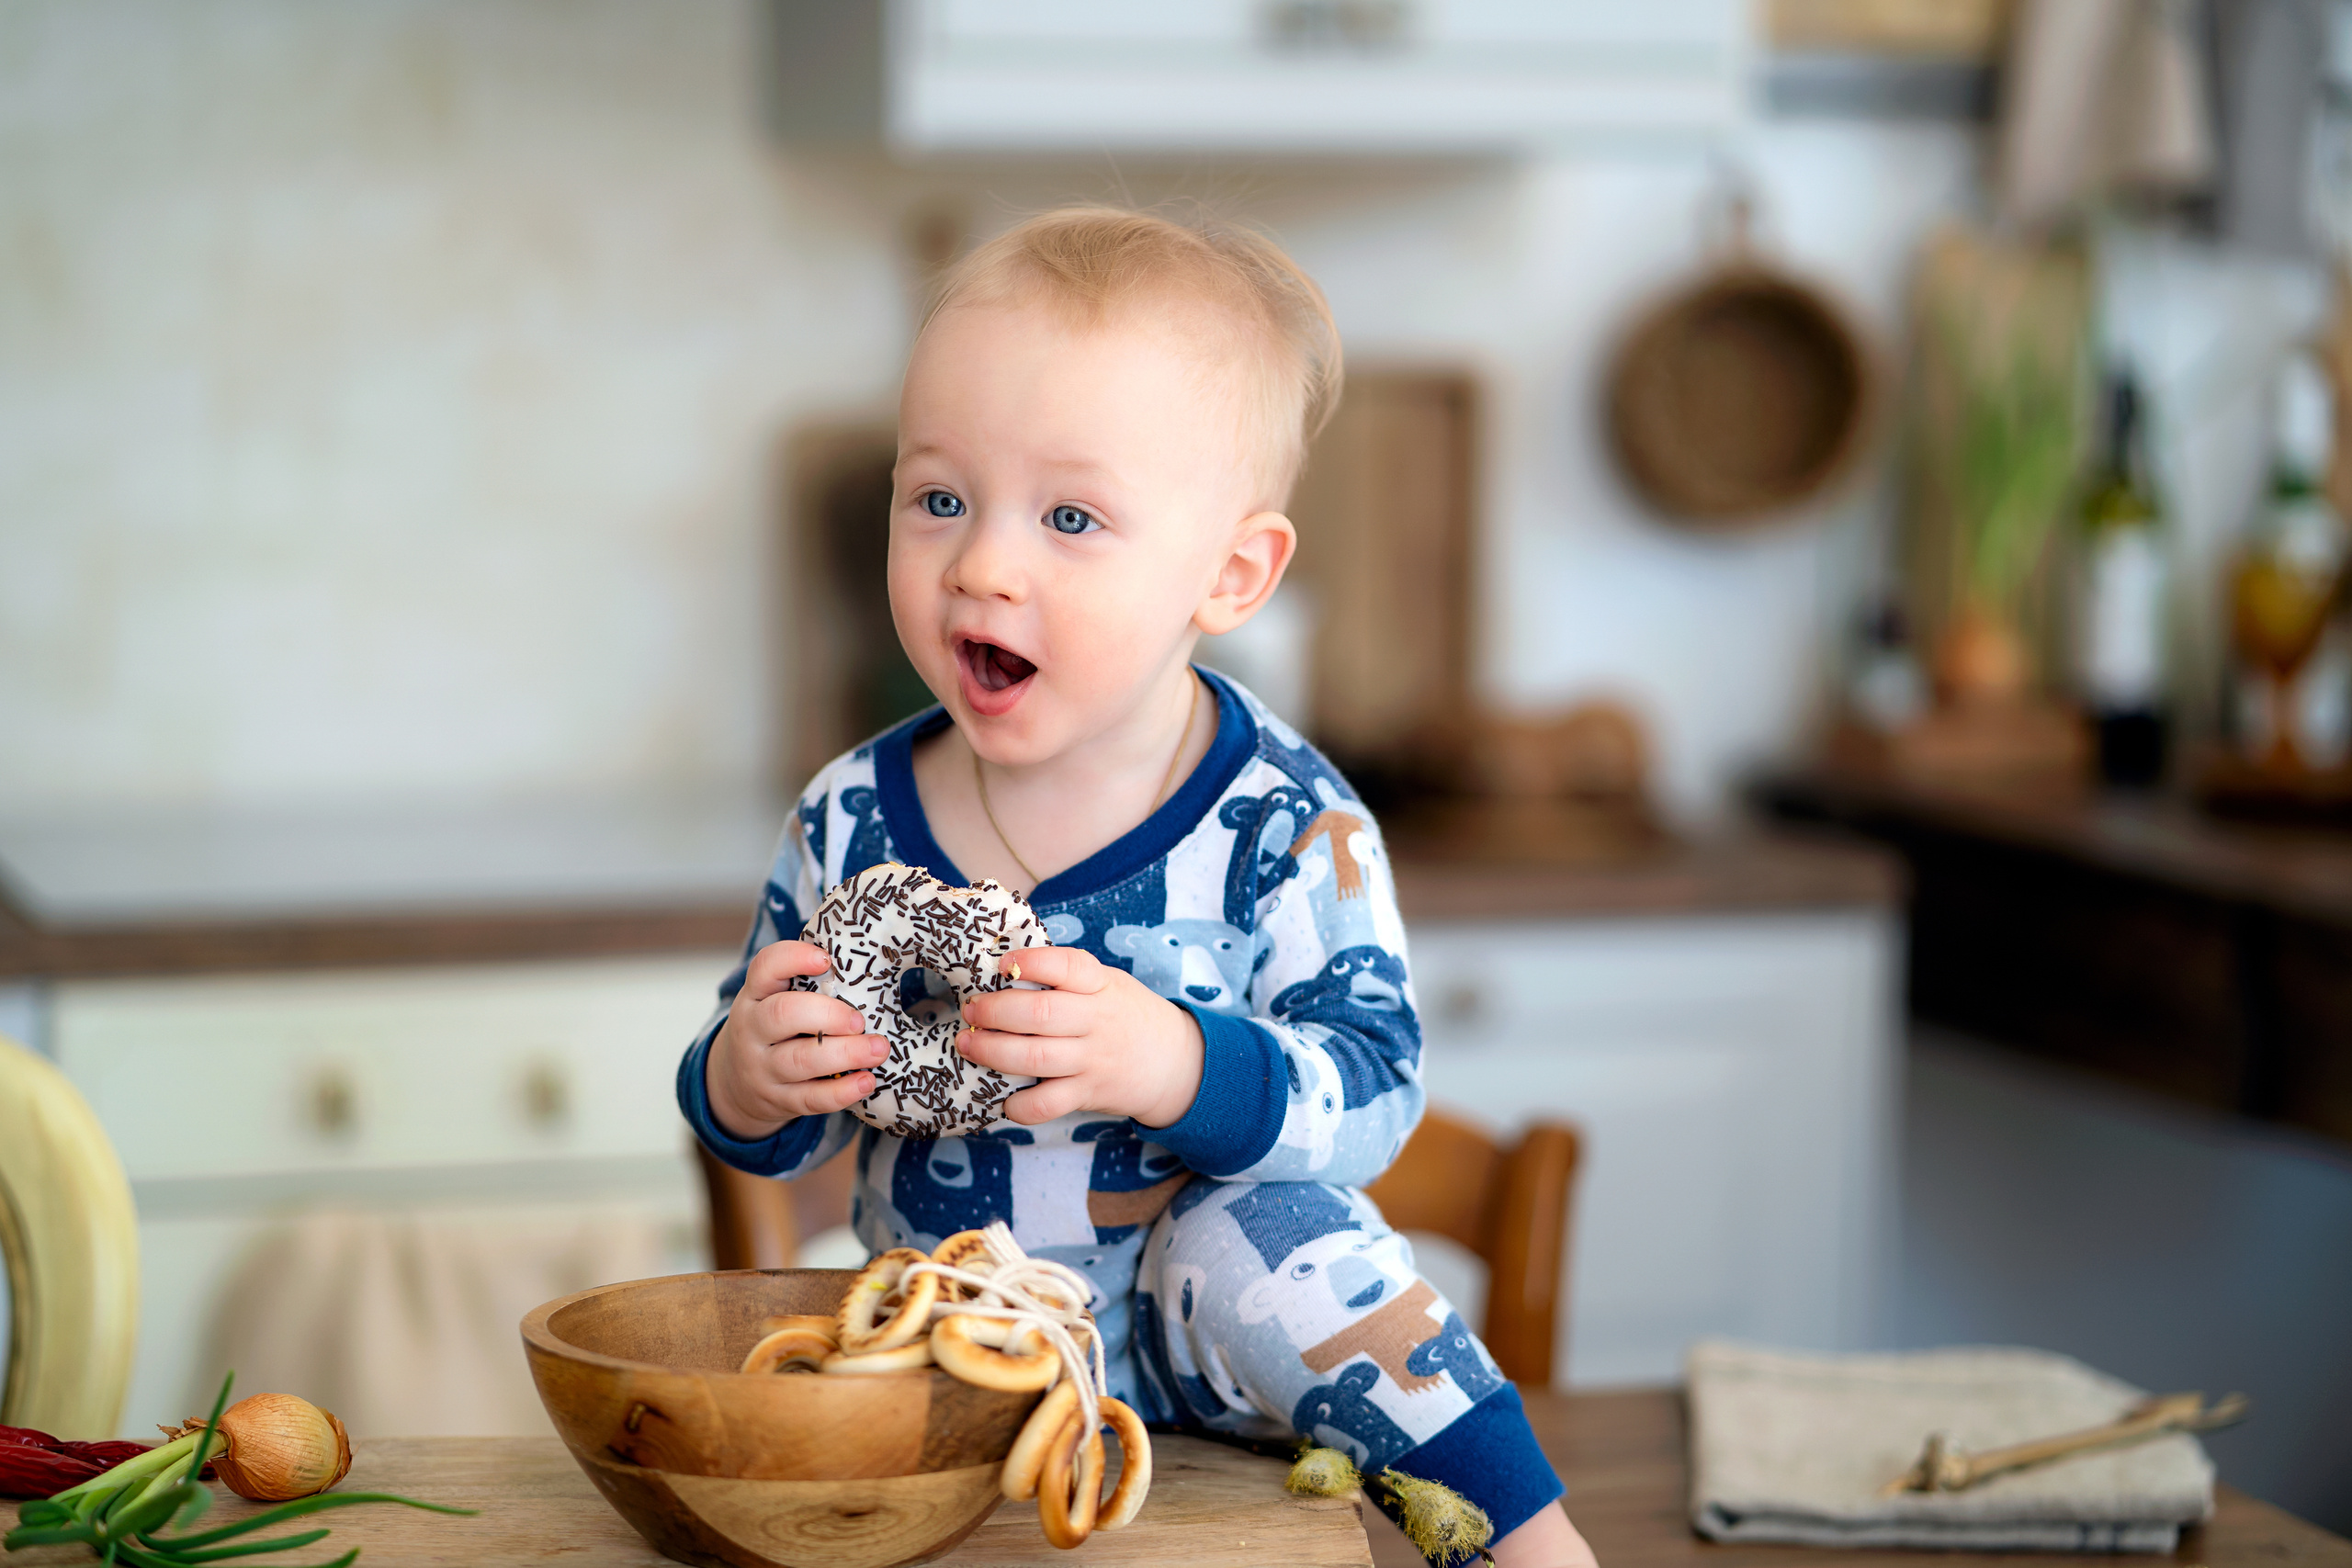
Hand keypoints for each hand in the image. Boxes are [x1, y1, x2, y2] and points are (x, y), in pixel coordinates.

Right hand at [705, 940, 887, 1139]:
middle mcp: (752, 1030)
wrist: (735, 1085)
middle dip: (827, 1014)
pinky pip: (811, 1098)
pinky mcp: (779, 1100)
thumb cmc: (772, 1032)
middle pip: (782, 1015)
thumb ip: (806, 984)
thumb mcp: (773, 1001)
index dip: (793, 958)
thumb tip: (865, 961)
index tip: (826, 959)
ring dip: (845, 1053)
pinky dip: (842, 1091)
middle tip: (859, 1019)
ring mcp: (762, 1068)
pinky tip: (866, 1080)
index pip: (764, 967)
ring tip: (878, 1048)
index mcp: (754, 996)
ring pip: (800, 1060)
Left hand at [955, 946, 1203, 1127]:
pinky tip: (1002, 1097)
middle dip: (994, 1011)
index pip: (1068, 967)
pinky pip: (1047, 1105)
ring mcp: (1092, 1060)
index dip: (1032, 963)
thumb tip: (1006, 969)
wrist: (1174, 1062)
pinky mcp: (1088, 1093)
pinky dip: (1019, 1105)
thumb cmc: (1126, 1014)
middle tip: (971, 1010)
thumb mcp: (1109, 984)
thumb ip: (1069, 978)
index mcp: (1101, 985)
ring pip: (1036, 1058)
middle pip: (1040, 1013)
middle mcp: (1097, 1021)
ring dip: (993, 1051)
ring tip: (968, 1043)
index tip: (1004, 965)